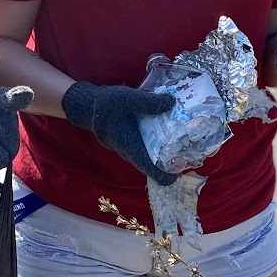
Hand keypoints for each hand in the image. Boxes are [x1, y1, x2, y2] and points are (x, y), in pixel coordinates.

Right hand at [61, 81, 178, 184]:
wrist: (88, 106)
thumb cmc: (106, 104)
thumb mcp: (127, 97)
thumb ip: (148, 101)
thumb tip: (171, 103)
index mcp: (128, 143)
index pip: (145, 164)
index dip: (159, 173)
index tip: (173, 179)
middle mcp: (128, 149)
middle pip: (150, 162)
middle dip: (167, 163)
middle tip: (187, 160)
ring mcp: (128, 146)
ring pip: (148, 154)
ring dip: (163, 152)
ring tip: (184, 146)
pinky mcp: (129, 140)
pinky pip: (144, 146)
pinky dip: (157, 143)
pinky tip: (170, 133)